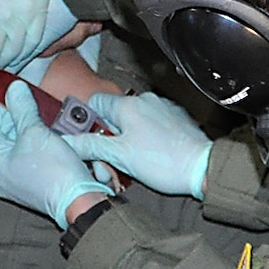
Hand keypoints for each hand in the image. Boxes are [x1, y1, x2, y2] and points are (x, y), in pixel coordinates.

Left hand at [0, 82, 111, 227]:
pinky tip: (52, 129)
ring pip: (18, 140)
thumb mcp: (35, 132)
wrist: (80, 201)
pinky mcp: (32, 179)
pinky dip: (39, 138)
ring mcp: (15, 176)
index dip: (1, 102)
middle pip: (2, 130)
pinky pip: (30, 151)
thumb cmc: (54, 172)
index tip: (17, 90)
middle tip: (34, 99)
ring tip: (45, 114)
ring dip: (31, 124)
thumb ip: (22, 107)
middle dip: (18, 113)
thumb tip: (14, 88)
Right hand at [65, 92, 211, 199]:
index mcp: (128, 105)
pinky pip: (150, 125)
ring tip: (131, 166)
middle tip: (109, 166)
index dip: (89, 123)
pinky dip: (144, 140)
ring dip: (125, 143)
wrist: (202, 167)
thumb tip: (67, 141)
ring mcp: (161, 108)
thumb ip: (90, 145)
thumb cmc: (162, 162)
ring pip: (131, 123)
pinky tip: (149, 159)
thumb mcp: (119, 156)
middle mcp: (144, 100)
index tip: (90, 143)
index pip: (95, 102)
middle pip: (113, 116)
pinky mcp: (174, 118)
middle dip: (107, 141)